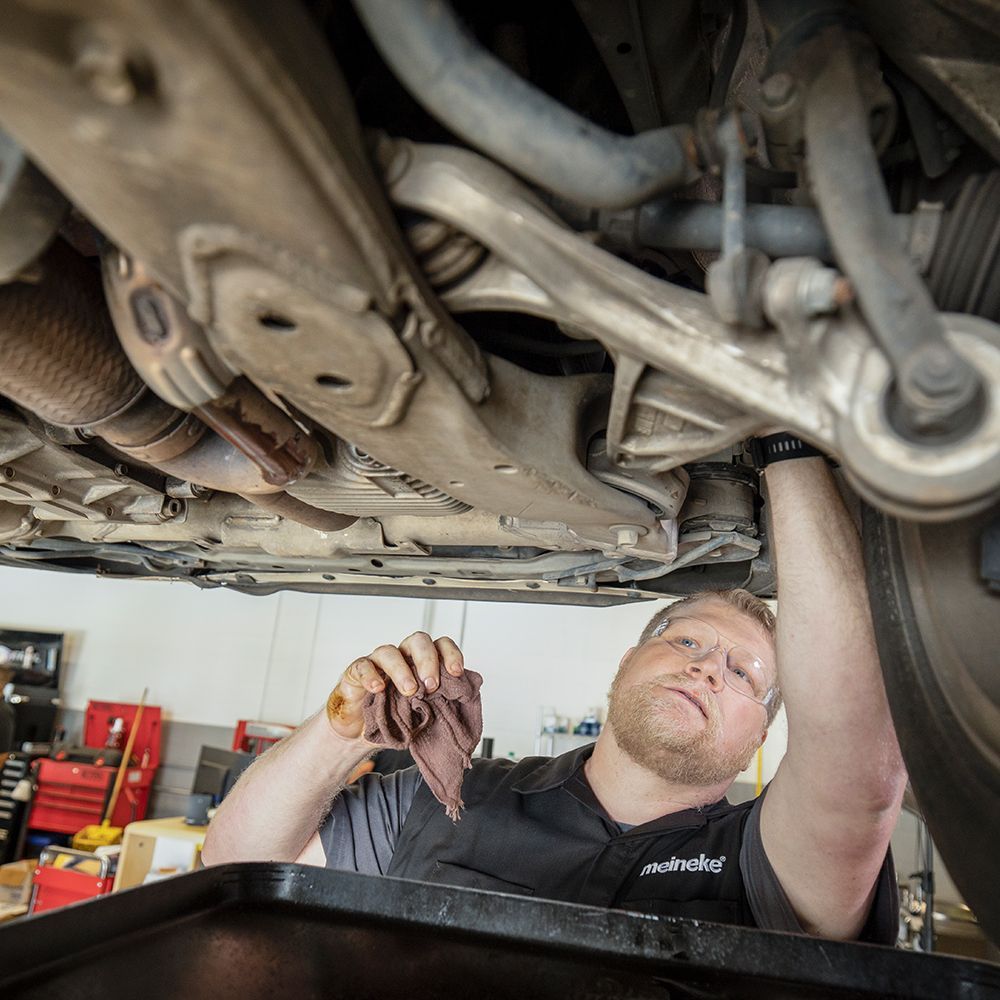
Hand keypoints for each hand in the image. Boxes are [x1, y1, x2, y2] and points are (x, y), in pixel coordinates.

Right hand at [324, 632, 464, 742]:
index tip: (457, 672)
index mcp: (422, 663)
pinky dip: (370, 675)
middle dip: (428, 660)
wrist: (362, 732)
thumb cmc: (395, 717)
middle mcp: (402, 657)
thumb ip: (440, 703)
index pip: (440, 646)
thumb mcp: (422, 713)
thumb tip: (464, 705)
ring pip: (389, 652)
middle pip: (418, 641)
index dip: (451, 654)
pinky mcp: (356, 672)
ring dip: (402, 670)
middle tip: (431, 685)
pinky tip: (378, 688)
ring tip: (409, 691)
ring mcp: (378, 663)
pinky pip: (362, 666)